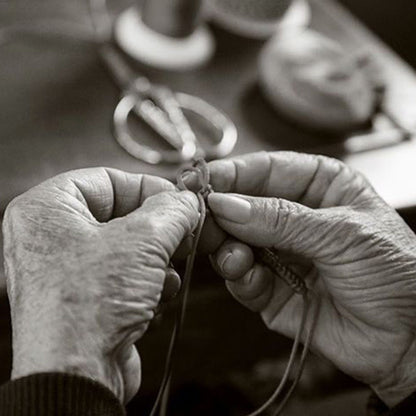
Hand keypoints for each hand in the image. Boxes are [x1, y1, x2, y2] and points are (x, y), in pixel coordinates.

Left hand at [2, 168, 198, 402]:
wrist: (78, 376)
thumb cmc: (89, 305)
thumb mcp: (144, 241)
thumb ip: (172, 210)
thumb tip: (187, 201)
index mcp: (47, 208)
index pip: (107, 179)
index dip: (148, 187)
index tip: (179, 199)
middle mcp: (51, 237)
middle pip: (119, 215)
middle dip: (157, 230)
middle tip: (183, 233)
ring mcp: (66, 270)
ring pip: (127, 247)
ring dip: (155, 260)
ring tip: (165, 272)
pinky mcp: (85, 298)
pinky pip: (123, 274)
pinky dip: (146, 283)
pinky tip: (155, 296)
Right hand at [207, 151, 415, 406]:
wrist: (410, 340)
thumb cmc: (397, 273)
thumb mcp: (341, 234)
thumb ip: (280, 219)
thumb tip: (226, 204)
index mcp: (318, 186)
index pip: (264, 170)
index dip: (230, 174)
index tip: (199, 181)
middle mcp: (294, 216)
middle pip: (241, 206)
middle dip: (221, 215)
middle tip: (202, 221)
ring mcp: (280, 252)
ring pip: (234, 242)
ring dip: (228, 249)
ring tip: (236, 257)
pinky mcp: (271, 288)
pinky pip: (242, 278)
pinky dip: (240, 278)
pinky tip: (251, 278)